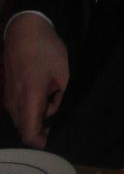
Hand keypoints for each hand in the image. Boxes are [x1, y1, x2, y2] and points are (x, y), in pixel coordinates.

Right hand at [3, 14, 68, 145]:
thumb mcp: (64, 73)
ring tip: (57, 98)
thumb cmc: (45, 49)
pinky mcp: (9, 91)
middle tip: (63, 119)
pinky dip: (35, 106)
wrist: (24, 30)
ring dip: (41, 116)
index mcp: (28, 98)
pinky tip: (49, 92)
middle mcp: (14, 102)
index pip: (30, 134)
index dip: (44, 143)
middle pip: (27, 128)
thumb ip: (63, 98)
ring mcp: (9, 97)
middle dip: (44, 130)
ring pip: (25, 118)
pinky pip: (22, 108)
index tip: (58, 140)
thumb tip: (62, 114)